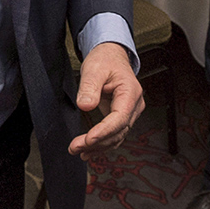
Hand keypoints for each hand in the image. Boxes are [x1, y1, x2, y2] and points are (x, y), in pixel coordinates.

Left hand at [68, 41, 144, 159]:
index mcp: (130, 93)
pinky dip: (102, 143)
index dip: (104, 131)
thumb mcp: (94, 68)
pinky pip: (114, 133)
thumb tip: (85, 106)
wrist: (111, 56)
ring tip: (78, 151)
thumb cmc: (105, 60)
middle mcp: (134, 106)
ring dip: (98, 146)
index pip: (120, 118)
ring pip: (117, 136)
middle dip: (97, 142)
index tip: (89, 139)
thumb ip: (90, 87)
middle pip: (118, 131)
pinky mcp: (121, 116)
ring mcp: (129, 112)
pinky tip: (88, 150)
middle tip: (75, 147)